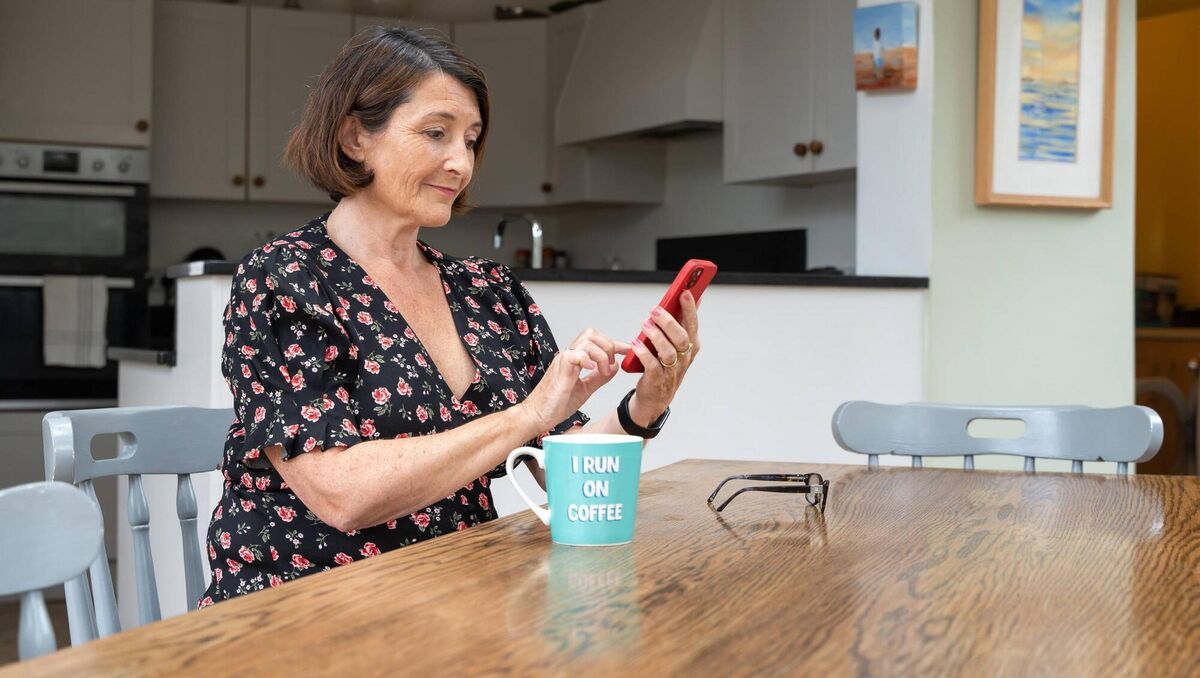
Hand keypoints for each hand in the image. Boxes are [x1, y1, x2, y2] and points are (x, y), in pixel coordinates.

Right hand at [515, 328, 629, 433]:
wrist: (536, 416)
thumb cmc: (555, 405)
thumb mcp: (584, 389)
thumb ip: (599, 378)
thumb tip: (614, 367)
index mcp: (574, 360)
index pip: (596, 342)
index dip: (614, 343)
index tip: (626, 349)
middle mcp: (569, 357)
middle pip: (591, 334)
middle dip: (608, 346)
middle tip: (610, 365)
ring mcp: (563, 361)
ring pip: (586, 341)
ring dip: (601, 355)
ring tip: (602, 372)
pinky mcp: (560, 369)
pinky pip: (575, 354)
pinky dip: (587, 359)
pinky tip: (592, 370)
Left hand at [626, 290, 700, 425]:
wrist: (655, 396)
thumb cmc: (664, 364)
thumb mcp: (675, 343)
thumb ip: (681, 321)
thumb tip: (689, 294)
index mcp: (691, 346)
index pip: (693, 324)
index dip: (690, 308)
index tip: (685, 292)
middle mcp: (684, 358)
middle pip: (681, 338)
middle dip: (669, 322)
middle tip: (655, 309)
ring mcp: (672, 371)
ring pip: (669, 352)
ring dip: (656, 337)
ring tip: (645, 325)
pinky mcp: (657, 380)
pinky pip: (652, 365)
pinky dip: (644, 353)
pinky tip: (636, 344)